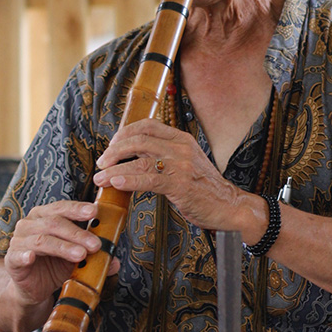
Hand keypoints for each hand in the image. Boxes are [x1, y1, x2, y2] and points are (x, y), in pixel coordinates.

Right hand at [3, 199, 118, 306]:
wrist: (34, 288)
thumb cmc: (55, 265)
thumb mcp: (77, 259)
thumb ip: (95, 257)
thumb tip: (115, 262)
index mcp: (46, 215)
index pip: (62, 208)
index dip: (77, 208)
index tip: (95, 211)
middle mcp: (30, 223)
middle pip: (54, 223)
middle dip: (78, 233)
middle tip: (96, 244)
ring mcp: (19, 241)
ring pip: (42, 239)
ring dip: (63, 247)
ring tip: (81, 255)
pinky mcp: (12, 259)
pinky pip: (19, 255)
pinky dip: (26, 255)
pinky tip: (32, 257)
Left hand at [93, 118, 259, 233]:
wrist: (230, 206)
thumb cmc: (205, 188)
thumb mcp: (187, 163)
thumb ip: (166, 155)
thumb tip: (135, 157)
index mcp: (182, 139)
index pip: (147, 125)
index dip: (125, 133)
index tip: (112, 144)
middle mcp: (181, 147)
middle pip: (139, 139)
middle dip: (115, 150)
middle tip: (102, 162)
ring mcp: (181, 165)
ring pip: (140, 159)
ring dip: (115, 168)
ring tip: (101, 178)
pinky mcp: (180, 185)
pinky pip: (148, 179)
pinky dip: (129, 180)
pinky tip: (116, 183)